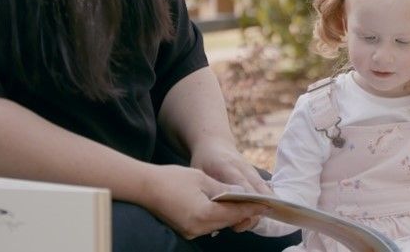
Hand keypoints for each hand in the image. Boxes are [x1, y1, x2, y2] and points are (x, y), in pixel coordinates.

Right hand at [141, 164, 268, 239]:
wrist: (144, 187)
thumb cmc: (172, 179)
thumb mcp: (201, 179)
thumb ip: (222, 188)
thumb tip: (240, 192)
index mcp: (204, 213)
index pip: (234, 212)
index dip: (251, 207)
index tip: (265, 204)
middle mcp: (198, 227)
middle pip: (228, 221)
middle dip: (243, 212)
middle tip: (260, 205)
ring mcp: (190, 231)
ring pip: (218, 224)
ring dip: (231, 215)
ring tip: (246, 205)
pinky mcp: (185, 230)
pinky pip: (207, 224)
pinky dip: (218, 217)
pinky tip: (225, 208)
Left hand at [190, 139, 272, 231]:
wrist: (216, 143)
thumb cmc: (204, 160)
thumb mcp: (199, 171)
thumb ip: (208, 187)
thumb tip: (214, 211)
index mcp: (226, 165)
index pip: (241, 183)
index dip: (247, 198)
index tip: (247, 214)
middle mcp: (243, 167)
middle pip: (257, 188)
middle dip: (255, 207)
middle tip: (243, 224)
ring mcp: (252, 170)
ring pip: (264, 189)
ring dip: (261, 206)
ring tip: (250, 222)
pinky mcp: (255, 174)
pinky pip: (264, 188)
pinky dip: (265, 201)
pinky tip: (261, 213)